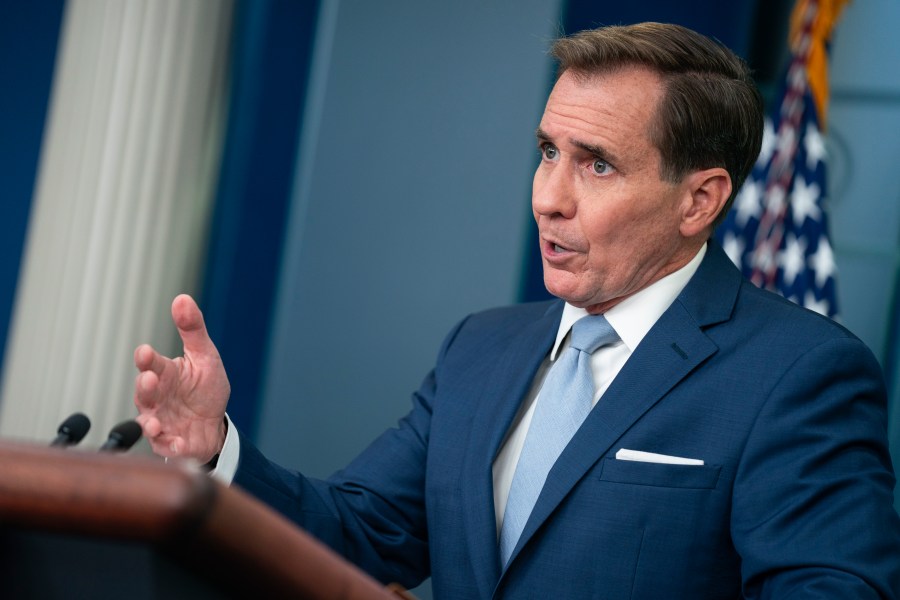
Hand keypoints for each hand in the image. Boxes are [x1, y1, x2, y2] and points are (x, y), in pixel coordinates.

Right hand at [133, 294, 229, 461]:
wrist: (215, 425)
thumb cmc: (205, 388)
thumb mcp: (205, 356)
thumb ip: (192, 329)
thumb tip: (182, 298)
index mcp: (165, 374)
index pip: (151, 364)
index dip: (146, 359)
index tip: (145, 352)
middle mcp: (157, 397)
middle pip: (144, 392)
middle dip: (145, 387)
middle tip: (150, 380)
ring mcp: (160, 421)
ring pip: (147, 421)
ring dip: (149, 421)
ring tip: (153, 422)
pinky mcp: (169, 443)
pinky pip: (165, 446)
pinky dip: (170, 445)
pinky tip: (178, 443)